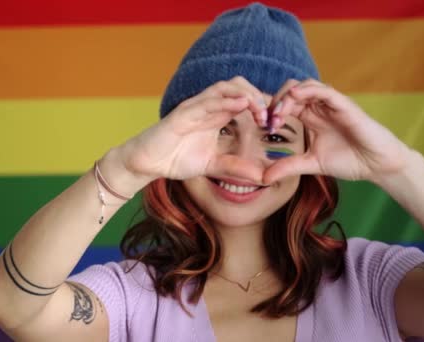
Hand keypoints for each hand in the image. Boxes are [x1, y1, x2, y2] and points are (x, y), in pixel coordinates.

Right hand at [119, 76, 269, 183]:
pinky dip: (224, 100)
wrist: (148, 162)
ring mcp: (195, 107)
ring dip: (245, 94)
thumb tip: (261, 177)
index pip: (244, 99)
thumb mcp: (213, 165)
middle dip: (257, 95)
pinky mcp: (183, 113)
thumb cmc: (176, 159)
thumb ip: (235, 168)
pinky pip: (206, 101)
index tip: (274, 122)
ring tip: (259, 108)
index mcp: (217, 115)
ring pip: (224, 87)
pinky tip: (240, 105)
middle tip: (269, 115)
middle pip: (238, 85)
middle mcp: (208, 106)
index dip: (262, 105)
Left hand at [263, 79, 413, 183]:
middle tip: (267, 120)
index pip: (285, 103)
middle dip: (275, 102)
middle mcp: (319, 107)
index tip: (261, 126)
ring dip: (287, 97)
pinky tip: (294, 97)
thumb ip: (288, 166)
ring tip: (278, 114)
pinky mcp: (344, 104)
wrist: (377, 165)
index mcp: (309, 117)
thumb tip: (263, 177)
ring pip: (304, 86)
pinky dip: (307, 90)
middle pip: (290, 90)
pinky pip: (323, 90)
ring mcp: (331, 104)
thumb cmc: (349, 160)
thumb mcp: (311, 164)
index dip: (270, 110)